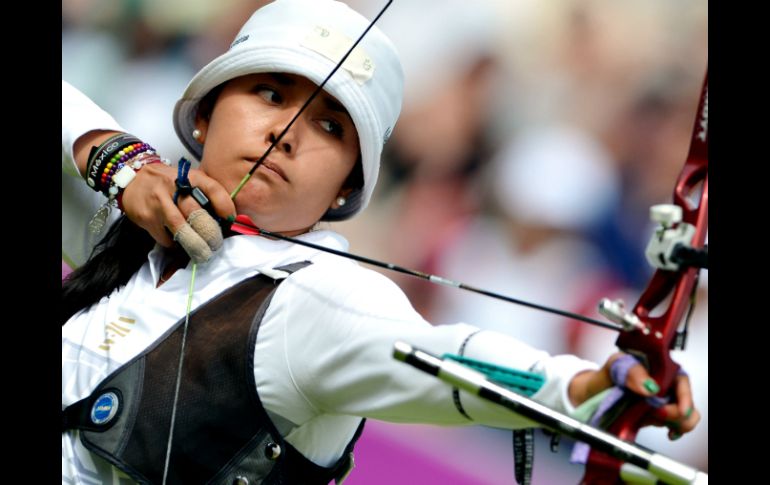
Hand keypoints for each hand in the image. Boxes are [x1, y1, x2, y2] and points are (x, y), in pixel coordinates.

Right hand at [120, 163, 235, 261]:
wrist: (133, 178)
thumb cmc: (169, 182)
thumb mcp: (188, 179)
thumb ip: (204, 194)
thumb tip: (225, 219)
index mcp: (190, 176)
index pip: (211, 188)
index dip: (224, 205)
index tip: (230, 219)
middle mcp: (174, 187)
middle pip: (196, 212)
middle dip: (209, 232)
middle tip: (216, 244)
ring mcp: (159, 202)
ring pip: (180, 227)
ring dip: (195, 244)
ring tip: (204, 253)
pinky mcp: (147, 217)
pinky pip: (165, 236)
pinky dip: (174, 244)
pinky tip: (179, 243)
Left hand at [569, 352, 700, 439]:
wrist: (592, 392)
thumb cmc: (606, 374)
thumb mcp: (615, 365)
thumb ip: (632, 372)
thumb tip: (650, 388)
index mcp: (658, 367)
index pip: (681, 380)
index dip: (684, 396)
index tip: (679, 409)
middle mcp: (664, 385)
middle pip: (685, 402)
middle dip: (678, 413)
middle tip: (658, 414)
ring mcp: (661, 402)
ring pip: (682, 416)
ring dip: (675, 423)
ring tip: (654, 420)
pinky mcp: (656, 417)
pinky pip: (673, 425)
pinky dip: (674, 430)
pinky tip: (670, 434)